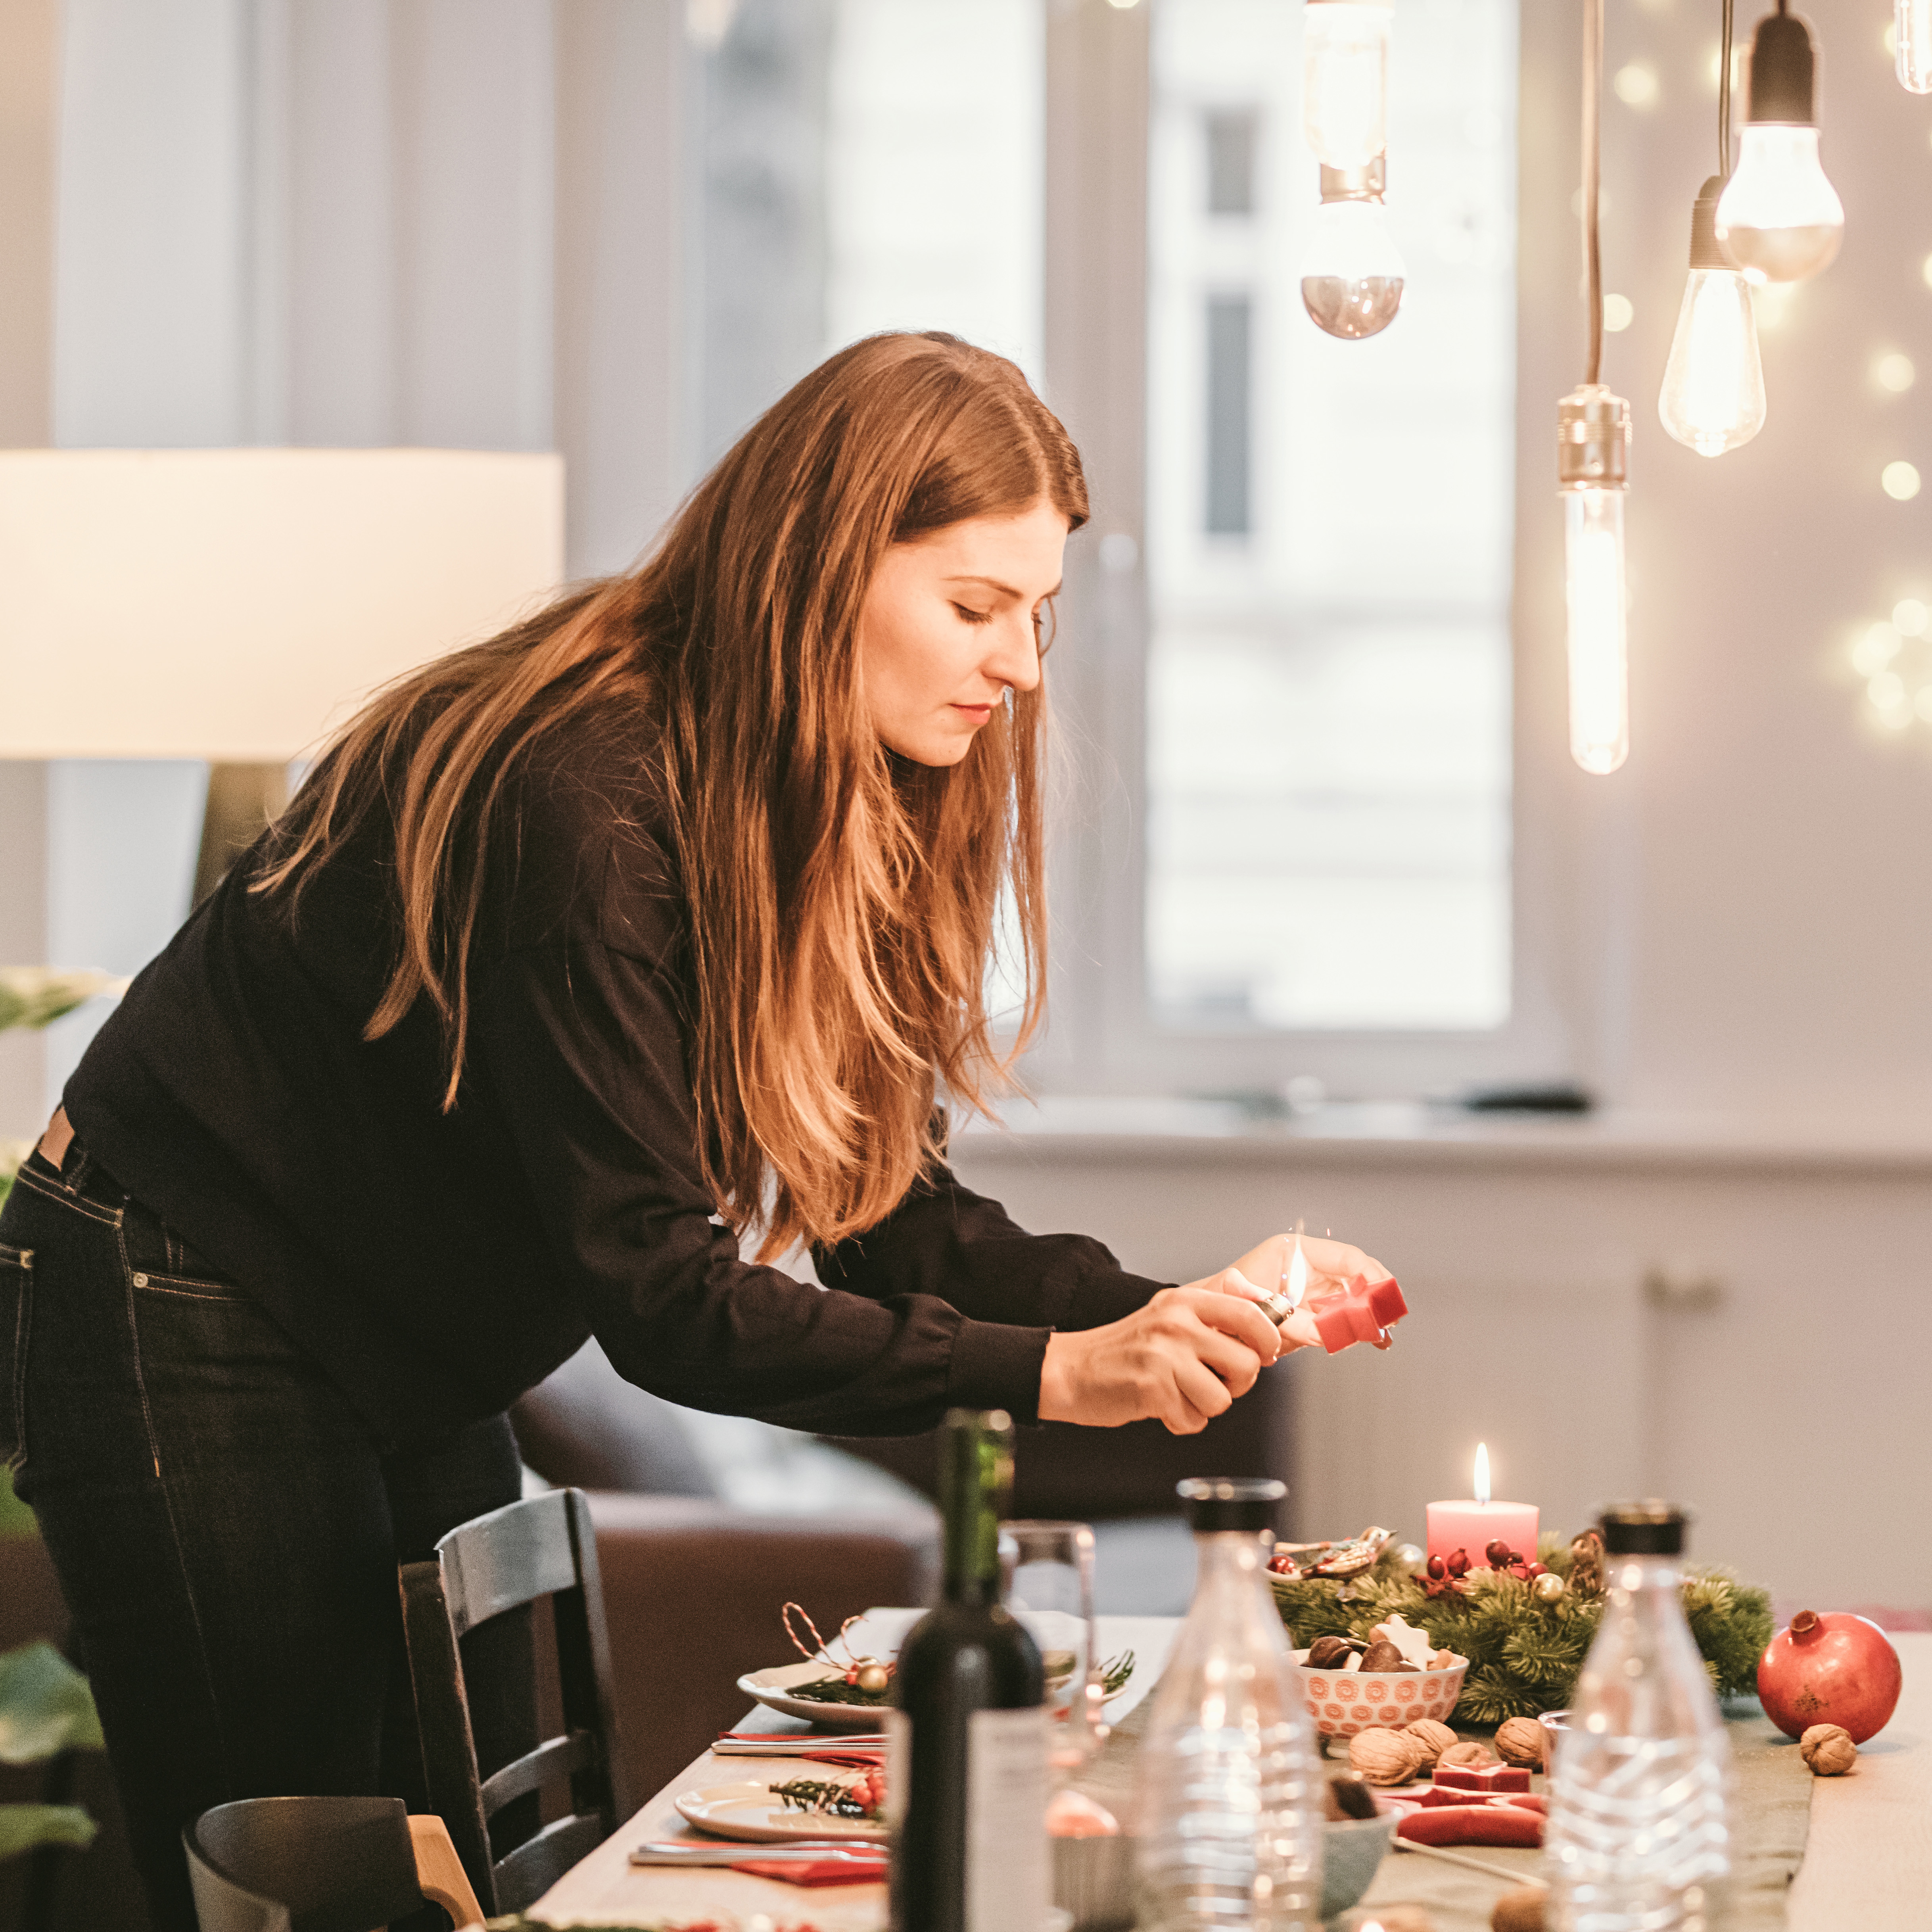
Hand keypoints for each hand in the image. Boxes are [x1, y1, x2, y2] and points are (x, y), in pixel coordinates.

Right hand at [1038, 1285, 1281, 1434]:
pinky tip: (1160, 1405)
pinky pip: (1194, 1420)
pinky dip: (1181, 1421)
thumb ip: (1212, 1322)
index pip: (1250, 1314)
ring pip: (1223, 1399)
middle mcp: (1176, 1324)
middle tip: (1213, 1381)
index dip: (1269, 1339)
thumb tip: (1269, 1334)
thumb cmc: (1126, 1350)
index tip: (1265, 1353)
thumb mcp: (1168, 1318)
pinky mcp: (1152, 1389)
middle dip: (1237, 1383)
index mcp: (1185, 1301)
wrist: (1071, 1371)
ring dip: (1205, 1407)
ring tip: (1179, 1393)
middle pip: (1247, 1364)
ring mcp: (1164, 1356)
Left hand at [1209, 1232, 1395, 1352]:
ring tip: (1385, 1336)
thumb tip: (1330, 1334)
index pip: (1346, 1256)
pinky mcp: (1312, 1309)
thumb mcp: (1259, 1313)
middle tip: (1390, 1320)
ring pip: (1355, 1296)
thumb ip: (1295, 1323)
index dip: (1371, 1276)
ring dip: (1372, 1315)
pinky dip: (1359, 1326)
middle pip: (1356, 1275)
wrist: (1205, 1325)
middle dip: (1377, 1297)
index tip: (1384, 1298)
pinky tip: (1376, 1341)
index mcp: (1293, 1251)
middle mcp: (1307, 1265)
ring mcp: (1311, 1286)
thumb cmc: (1224, 1308)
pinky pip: (1343, 1314)